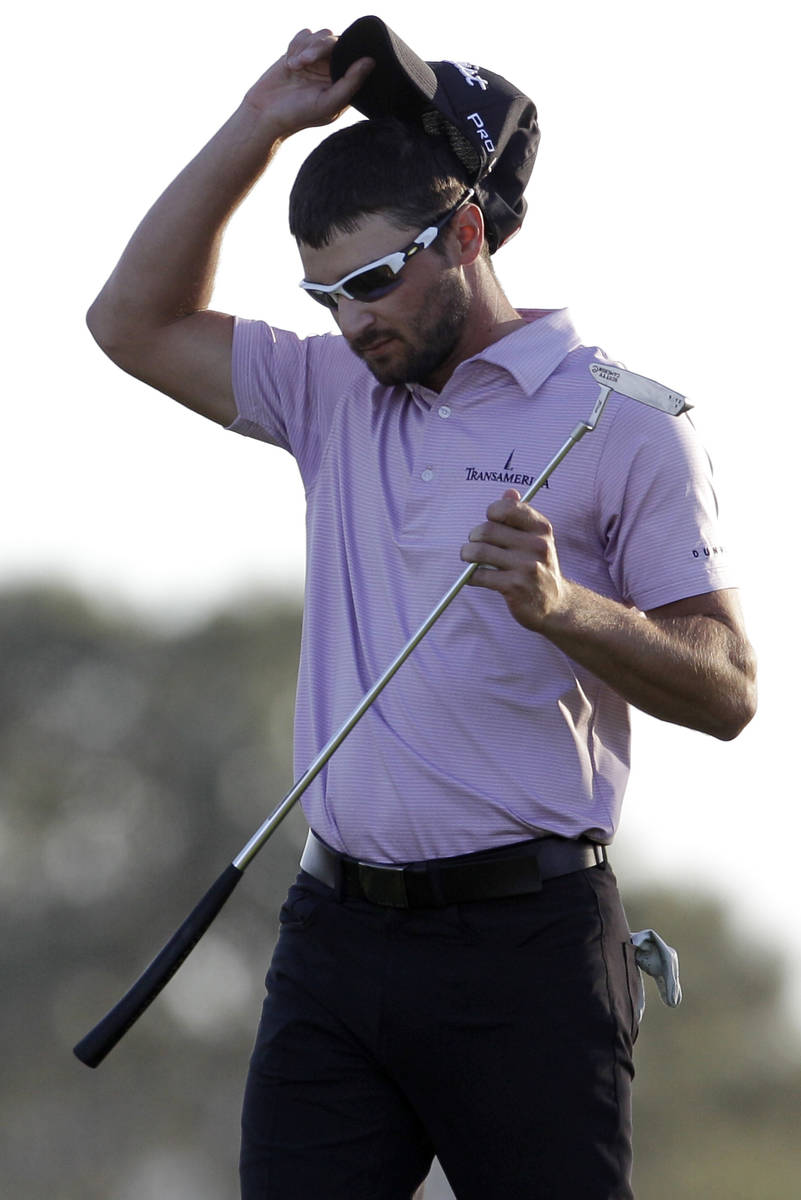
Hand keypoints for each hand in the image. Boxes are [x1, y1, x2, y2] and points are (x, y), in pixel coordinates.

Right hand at [243, 28, 373, 139]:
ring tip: (294, 67)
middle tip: (304, 62)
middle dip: (319, 47)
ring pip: (320, 35)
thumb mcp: (327, 103)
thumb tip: (371, 61)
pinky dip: (295, 45)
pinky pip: (304, 34)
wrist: (265, 113)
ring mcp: (317, 60)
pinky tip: (289, 64)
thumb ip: (351, 83)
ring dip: (305, 47)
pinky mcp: (300, 51)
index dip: (345, 52)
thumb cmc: (298, 114)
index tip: (329, 61)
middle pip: (337, 41)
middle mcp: (333, 69)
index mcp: (345, 83)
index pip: (354, 57)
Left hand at [460, 489, 570, 632]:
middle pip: (487, 530)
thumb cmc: (538, 566)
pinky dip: (471, 576)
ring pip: (479, 552)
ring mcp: (527, 567)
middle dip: (474, 537)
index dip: (491, 514)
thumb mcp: (536, 538)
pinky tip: (475, 578)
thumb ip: (520, 514)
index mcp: (541, 529)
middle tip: (474, 544)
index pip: (506, 508)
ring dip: (468, 555)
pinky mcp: (515, 587)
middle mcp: (537, 545)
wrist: (554, 604)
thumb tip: (509, 492)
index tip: (490, 523)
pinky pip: (480, 575)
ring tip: (469, 558)